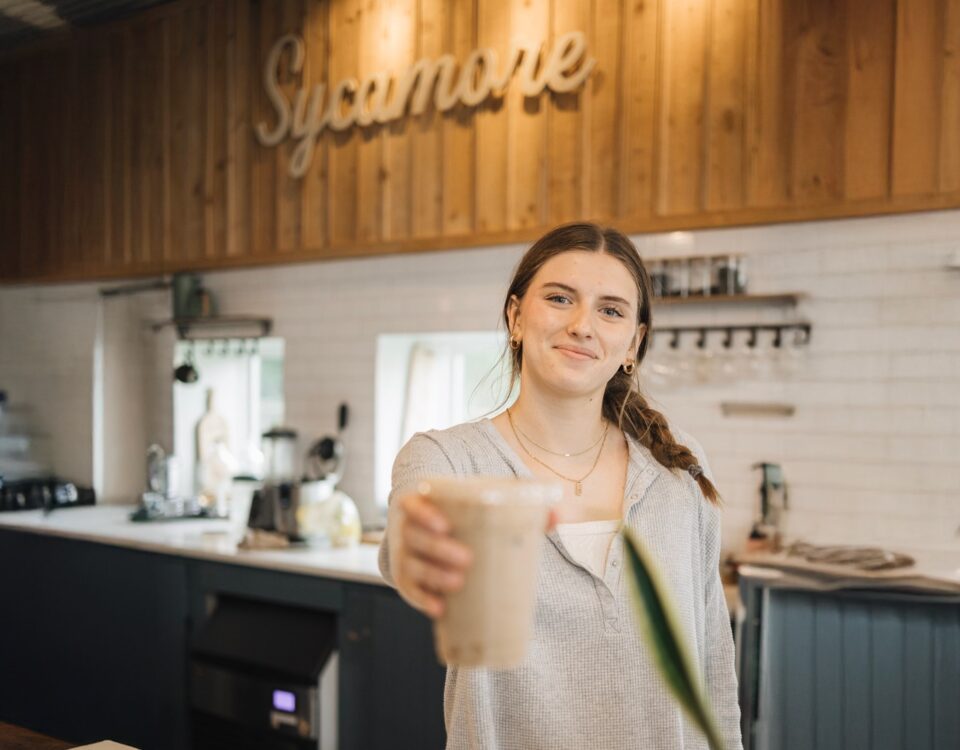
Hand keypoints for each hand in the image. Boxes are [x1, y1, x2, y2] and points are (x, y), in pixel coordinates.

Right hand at [390, 492, 557, 618]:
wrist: (440, 537)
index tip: (445, 526)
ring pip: (411, 566)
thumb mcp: (486, 509)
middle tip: (467, 559)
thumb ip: (521, 510)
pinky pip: (409, 591)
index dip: (424, 514)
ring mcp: (405, 557)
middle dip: (437, 549)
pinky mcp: (409, 581)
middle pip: (414, 538)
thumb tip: (558, 515)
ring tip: (457, 582)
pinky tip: (439, 609)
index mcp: (424, 506)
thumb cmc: (466, 520)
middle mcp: (408, 530)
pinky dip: (422, 600)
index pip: (413, 504)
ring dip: (431, 576)